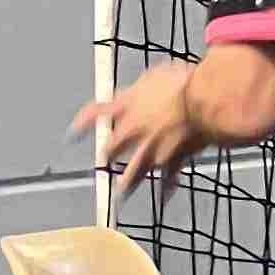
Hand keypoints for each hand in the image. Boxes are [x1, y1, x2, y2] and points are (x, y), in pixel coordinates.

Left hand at [73, 62, 203, 196]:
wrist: (202, 102)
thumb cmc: (181, 84)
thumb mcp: (156, 75)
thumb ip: (143, 88)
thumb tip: (143, 88)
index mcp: (127, 106)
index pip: (96, 114)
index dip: (82, 125)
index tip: (72, 134)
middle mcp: (134, 130)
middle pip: (112, 148)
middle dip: (107, 155)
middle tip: (103, 161)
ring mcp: (152, 149)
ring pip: (134, 171)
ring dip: (126, 184)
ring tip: (120, 194)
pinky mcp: (172, 161)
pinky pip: (168, 179)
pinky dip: (166, 189)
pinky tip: (162, 199)